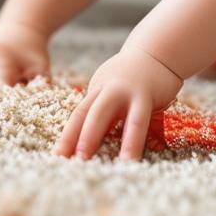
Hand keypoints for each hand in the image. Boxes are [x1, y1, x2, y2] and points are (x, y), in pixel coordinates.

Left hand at [55, 43, 182, 160]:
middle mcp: (106, 90)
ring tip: (91, 164)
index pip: (78, 115)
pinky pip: (137, 120)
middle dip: (75, 137)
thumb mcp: (114, 90)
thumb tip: (94, 140)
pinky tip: (129, 159)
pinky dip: (132, 141)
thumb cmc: (135, 77)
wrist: (158, 51)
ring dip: (96, 138)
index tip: (57, 157)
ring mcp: (124, 91)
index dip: (67, 136)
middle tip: (64, 160)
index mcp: (96, 91)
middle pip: (86, 114)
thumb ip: (106, 111)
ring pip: (106, 115)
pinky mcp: (145, 95)